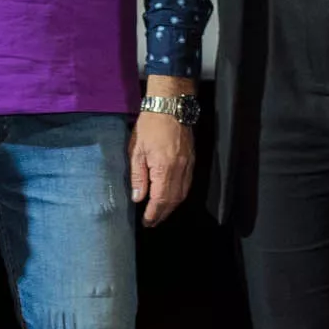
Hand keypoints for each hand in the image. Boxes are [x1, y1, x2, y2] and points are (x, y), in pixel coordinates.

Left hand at [129, 102, 194, 227]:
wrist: (171, 106)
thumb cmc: (149, 126)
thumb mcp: (136, 150)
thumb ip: (138, 176)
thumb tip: (138, 198)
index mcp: (164, 169)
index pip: (160, 199)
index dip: (154, 214)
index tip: (147, 222)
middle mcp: (180, 171)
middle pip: (173, 200)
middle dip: (163, 214)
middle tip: (152, 222)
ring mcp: (188, 166)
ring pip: (182, 194)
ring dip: (172, 207)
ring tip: (160, 214)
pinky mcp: (192, 160)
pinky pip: (187, 184)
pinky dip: (179, 195)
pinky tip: (171, 198)